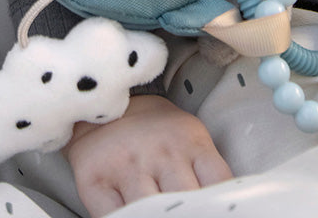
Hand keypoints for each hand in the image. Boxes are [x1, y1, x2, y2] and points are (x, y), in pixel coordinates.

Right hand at [64, 93, 231, 216]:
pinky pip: (111, 217)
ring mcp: (127, 166)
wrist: (108, 110)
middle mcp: (161, 152)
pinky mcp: (93, 181)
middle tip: (188, 215)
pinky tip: (135, 217)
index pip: (218, 182)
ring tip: (163, 217)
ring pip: (147, 213)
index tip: (219, 211)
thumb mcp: (190, 141)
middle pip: (184, 202)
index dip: (220, 204)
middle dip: (188, 214)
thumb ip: (207, 173)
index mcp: (191, 141)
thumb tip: (224, 205)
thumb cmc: (158, 134)